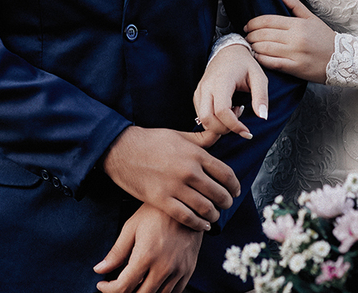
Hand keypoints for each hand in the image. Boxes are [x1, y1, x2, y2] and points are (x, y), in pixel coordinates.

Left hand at [94, 203, 203, 292]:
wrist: (187, 204)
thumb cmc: (157, 213)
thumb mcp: (132, 227)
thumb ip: (116, 252)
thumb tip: (99, 270)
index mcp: (146, 255)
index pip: (123, 287)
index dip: (108, 290)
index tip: (103, 285)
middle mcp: (164, 266)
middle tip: (117, 286)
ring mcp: (178, 270)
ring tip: (134, 283)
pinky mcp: (188, 270)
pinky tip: (151, 283)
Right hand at [101, 126, 238, 231]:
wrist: (122, 150)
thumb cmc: (152, 141)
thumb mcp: (180, 134)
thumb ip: (203, 138)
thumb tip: (223, 132)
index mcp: (196, 154)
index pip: (226, 174)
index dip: (234, 186)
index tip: (235, 191)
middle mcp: (188, 171)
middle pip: (218, 193)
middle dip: (226, 202)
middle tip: (226, 205)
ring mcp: (175, 187)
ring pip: (205, 208)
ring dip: (214, 215)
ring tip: (214, 215)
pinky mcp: (161, 200)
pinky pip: (186, 217)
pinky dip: (198, 224)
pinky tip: (202, 224)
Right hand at [194, 42, 267, 138]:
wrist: (228, 51)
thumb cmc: (244, 64)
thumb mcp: (259, 77)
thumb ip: (261, 96)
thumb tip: (263, 117)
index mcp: (222, 81)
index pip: (222, 110)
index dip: (234, 125)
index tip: (247, 132)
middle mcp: (207, 86)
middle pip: (207, 119)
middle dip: (224, 129)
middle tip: (239, 125)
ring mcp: (200, 91)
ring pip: (202, 119)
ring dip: (218, 126)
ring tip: (234, 115)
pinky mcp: (197, 95)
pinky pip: (200, 115)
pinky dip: (213, 121)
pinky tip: (226, 113)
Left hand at [245, 0, 334, 82]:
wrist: (342, 59)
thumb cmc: (325, 38)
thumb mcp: (311, 17)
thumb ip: (293, 4)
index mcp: (298, 24)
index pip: (268, 20)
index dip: (253, 22)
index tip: (247, 25)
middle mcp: (295, 38)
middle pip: (264, 34)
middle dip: (251, 35)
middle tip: (247, 36)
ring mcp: (295, 54)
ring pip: (265, 48)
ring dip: (253, 46)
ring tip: (250, 45)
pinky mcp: (296, 68)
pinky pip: (272, 63)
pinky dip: (261, 59)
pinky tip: (257, 57)